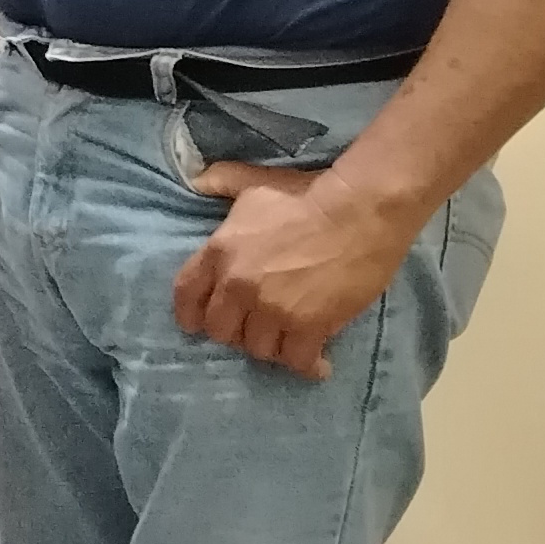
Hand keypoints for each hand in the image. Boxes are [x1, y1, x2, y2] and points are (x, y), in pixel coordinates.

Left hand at [170, 164, 416, 379]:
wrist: (358, 210)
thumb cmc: (307, 194)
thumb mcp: (255, 184)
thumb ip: (223, 183)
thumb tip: (198, 179)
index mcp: (219, 252)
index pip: (186, 295)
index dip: (191, 314)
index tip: (199, 323)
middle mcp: (238, 286)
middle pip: (220, 330)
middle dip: (235, 331)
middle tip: (256, 327)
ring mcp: (272, 309)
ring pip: (257, 349)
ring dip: (271, 346)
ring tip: (287, 340)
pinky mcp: (308, 325)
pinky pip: (296, 360)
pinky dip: (306, 365)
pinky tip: (317, 364)